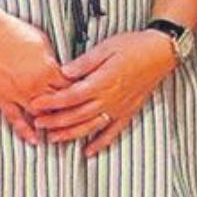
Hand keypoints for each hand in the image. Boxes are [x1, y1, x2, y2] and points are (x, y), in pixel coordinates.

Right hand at [0, 7, 67, 145]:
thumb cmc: (14, 32)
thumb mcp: (43, 42)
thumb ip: (53, 61)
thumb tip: (63, 70)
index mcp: (48, 70)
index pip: (70, 89)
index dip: (80, 95)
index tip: (86, 101)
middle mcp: (34, 85)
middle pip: (58, 105)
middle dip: (69, 113)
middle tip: (80, 121)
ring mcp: (17, 94)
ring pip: (39, 115)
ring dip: (50, 124)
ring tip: (62, 134)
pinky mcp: (1, 97)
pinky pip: (15, 119)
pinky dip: (25, 131)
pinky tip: (34, 140)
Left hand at [27, 30, 179, 155]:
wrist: (161, 52)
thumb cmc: (134, 46)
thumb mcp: (106, 47)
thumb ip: (84, 63)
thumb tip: (63, 72)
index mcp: (102, 82)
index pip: (70, 96)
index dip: (51, 102)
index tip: (35, 105)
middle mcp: (109, 98)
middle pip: (76, 115)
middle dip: (54, 121)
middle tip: (37, 124)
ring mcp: (119, 108)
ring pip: (90, 127)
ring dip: (70, 135)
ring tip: (53, 138)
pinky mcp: (128, 111)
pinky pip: (112, 132)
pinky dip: (100, 143)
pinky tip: (88, 151)